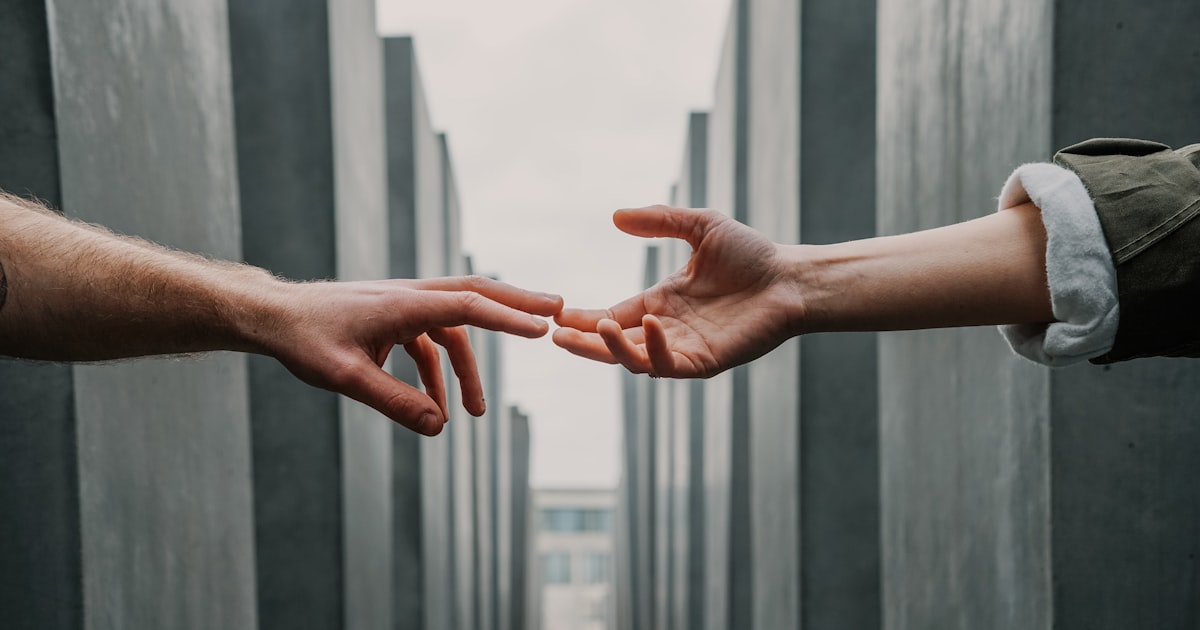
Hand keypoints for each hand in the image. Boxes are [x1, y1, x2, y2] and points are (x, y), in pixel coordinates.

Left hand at [261, 276, 561, 435]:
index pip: (467, 306)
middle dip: (517, 305)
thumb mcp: (346, 378)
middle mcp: (410, 297)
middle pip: (475, 295)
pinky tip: (435, 408)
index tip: (543, 327)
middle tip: (557, 310)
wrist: (273, 317)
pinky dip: (438, 373)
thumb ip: (395, 403)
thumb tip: (440, 427)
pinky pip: (429, 342)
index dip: (508, 317)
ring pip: (454, 327)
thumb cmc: (304, 341)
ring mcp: (403, 306)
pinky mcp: (393, 319)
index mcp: (403, 303)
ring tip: (477, 413)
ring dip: (469, 368)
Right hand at [553, 205, 800, 377]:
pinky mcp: (705, 362)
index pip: (613, 316)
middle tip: (556, 335)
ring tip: (595, 328)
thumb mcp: (699, 226)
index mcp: (661, 303)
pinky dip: (654, 349)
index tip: (557, 314)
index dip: (584, 319)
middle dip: (584, 343)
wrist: (791, 277)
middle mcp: (667, 329)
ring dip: (611, 348)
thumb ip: (659, 221)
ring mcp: (685, 348)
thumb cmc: (752, 254)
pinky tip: (648, 325)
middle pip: (614, 344)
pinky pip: (670, 365)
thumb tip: (616, 216)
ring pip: (635, 360)